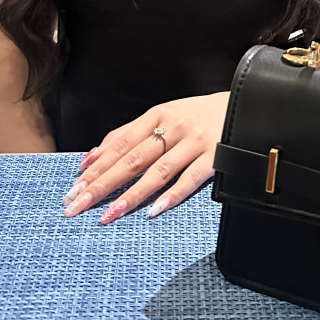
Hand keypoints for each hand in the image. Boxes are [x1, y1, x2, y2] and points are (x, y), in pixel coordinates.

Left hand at [61, 92, 229, 223]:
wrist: (245, 105)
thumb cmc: (197, 115)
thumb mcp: (163, 116)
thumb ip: (128, 134)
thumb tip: (91, 157)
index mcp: (157, 115)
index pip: (119, 144)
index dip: (96, 167)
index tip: (74, 188)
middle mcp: (174, 127)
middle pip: (132, 159)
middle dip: (103, 184)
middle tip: (78, 205)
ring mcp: (194, 142)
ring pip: (158, 171)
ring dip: (131, 195)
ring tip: (109, 214)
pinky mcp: (215, 157)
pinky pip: (190, 179)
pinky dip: (172, 195)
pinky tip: (154, 211)